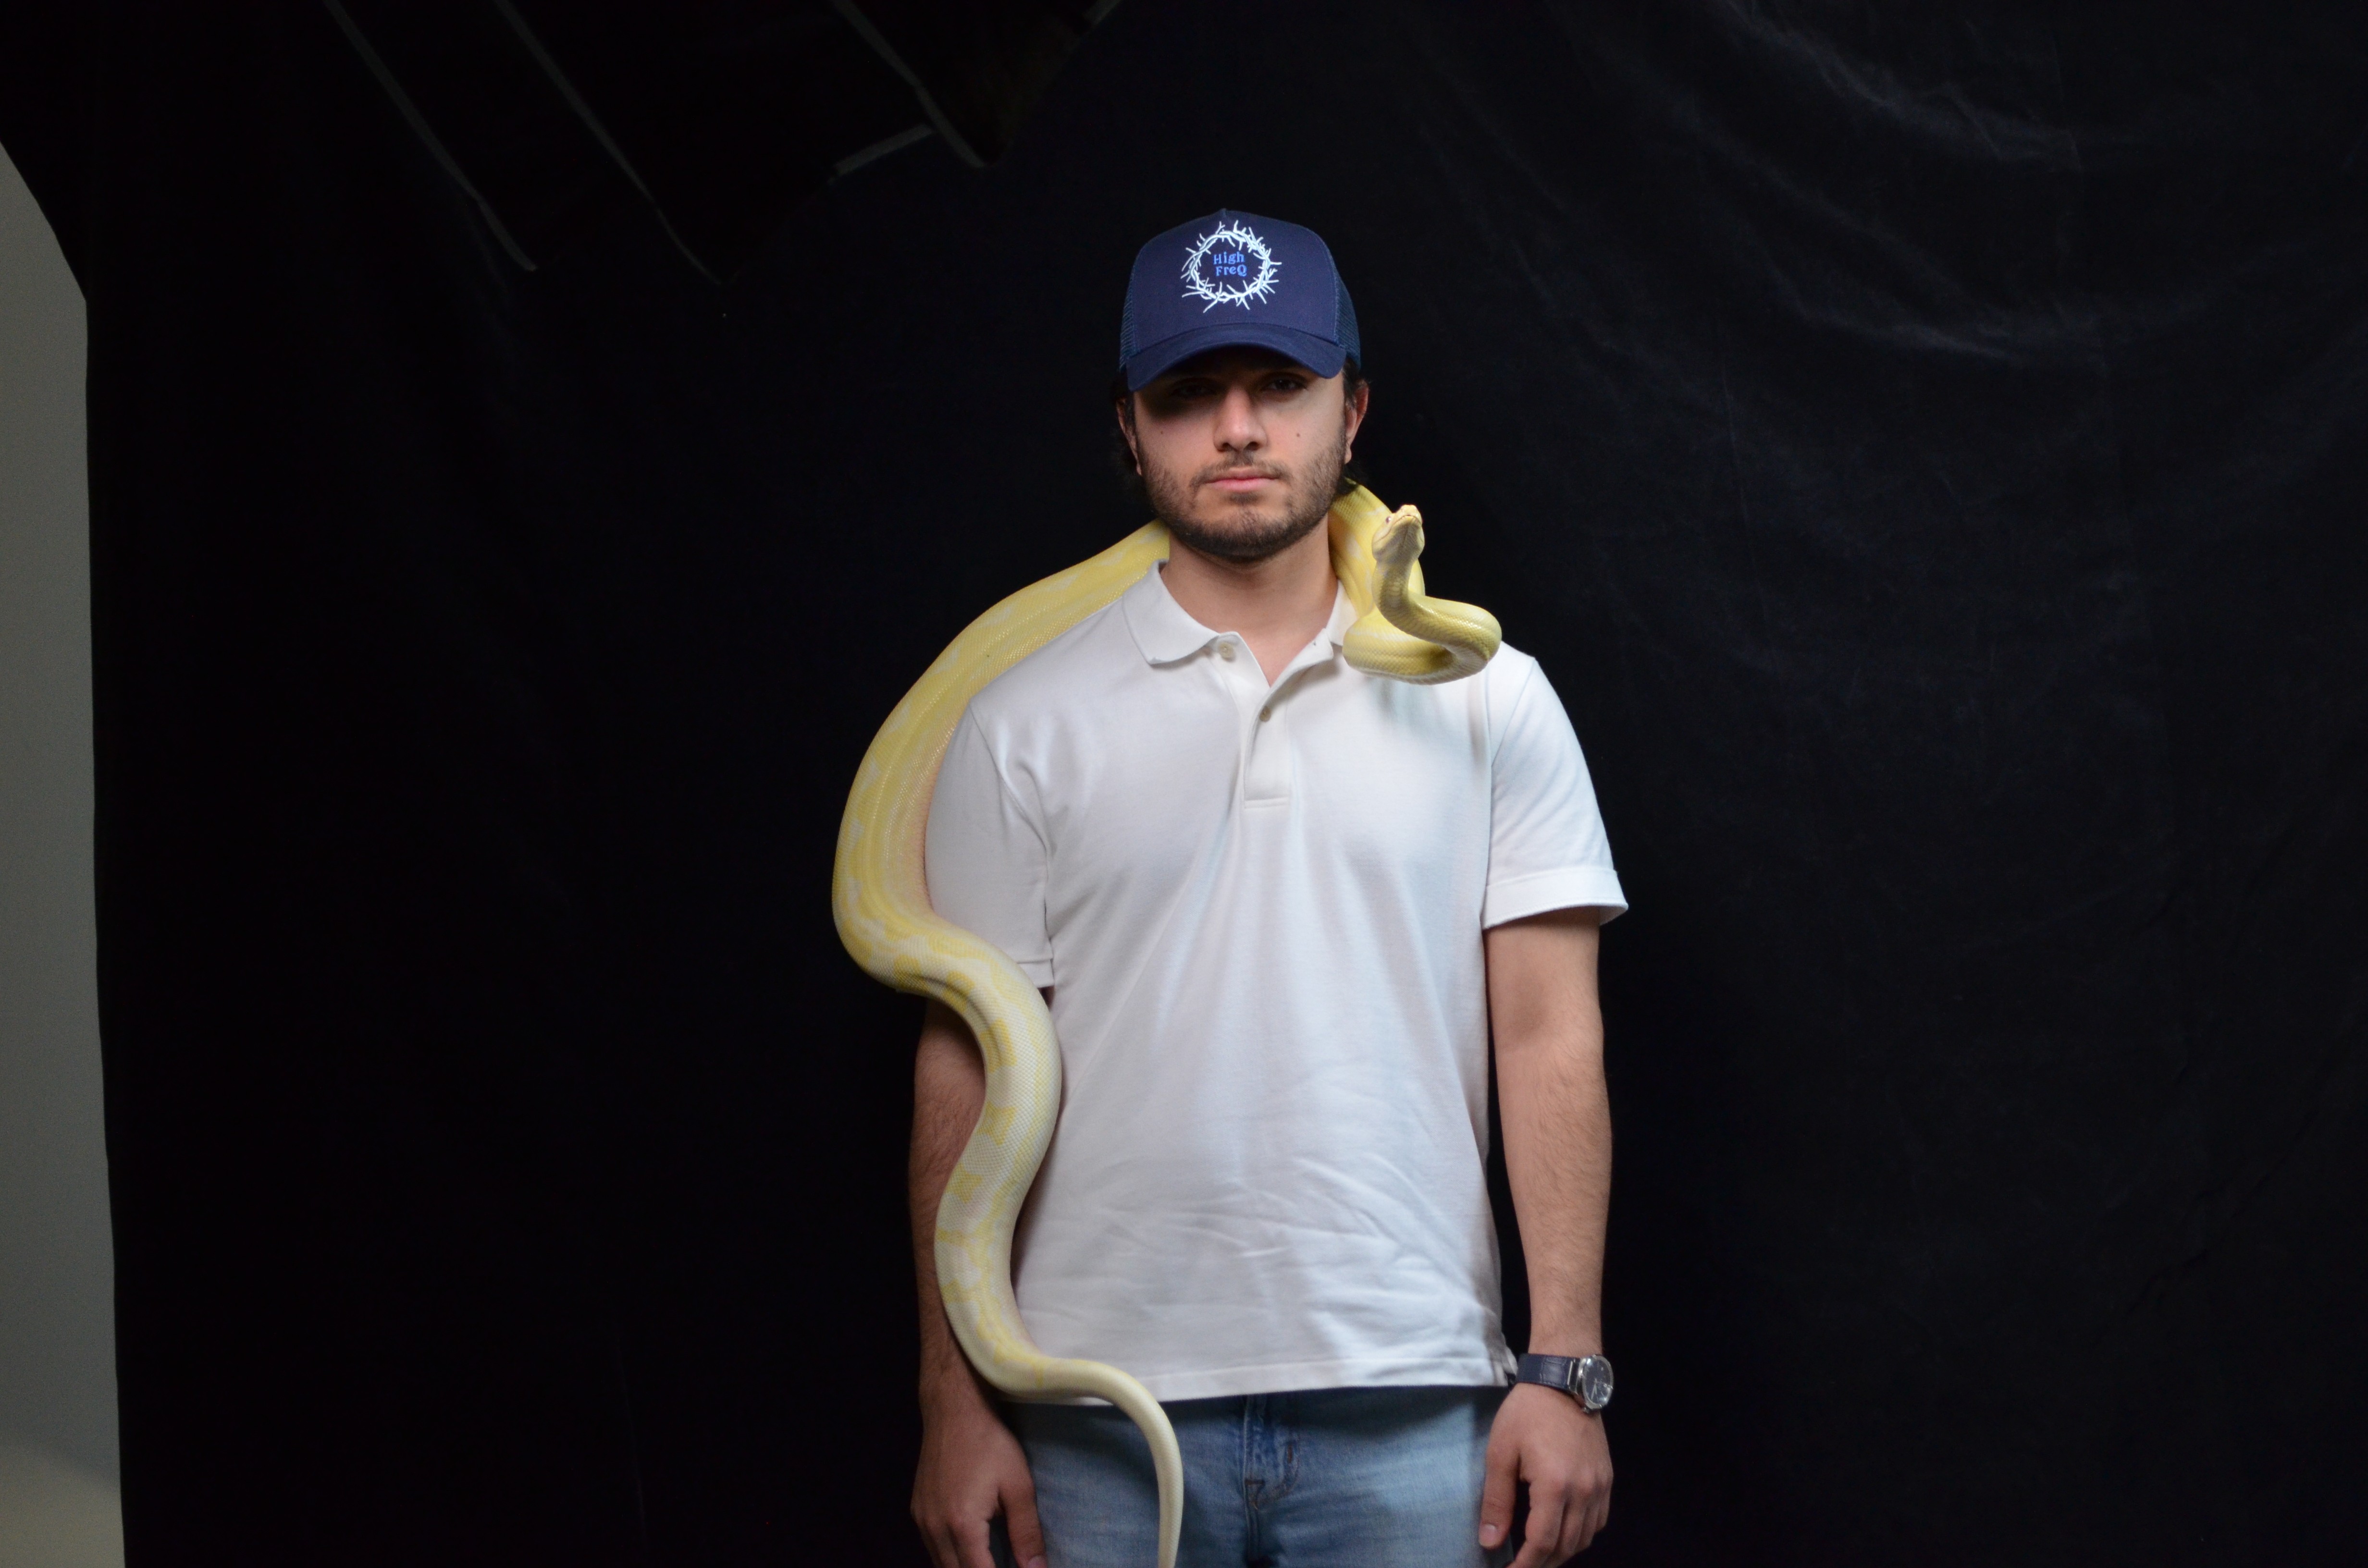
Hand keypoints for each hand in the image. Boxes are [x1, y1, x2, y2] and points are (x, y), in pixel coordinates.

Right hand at [912, 1393, 1044, 1567]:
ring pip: (940, 1564)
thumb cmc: (990, 1442)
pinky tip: (970, 1549)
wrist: (953, 1409)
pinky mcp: (917, 1510)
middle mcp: (935, 1528)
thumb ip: (1026, 1533)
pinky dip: (950, 1557)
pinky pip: (932, 1548)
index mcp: (962, 1524)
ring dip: (964, 1567)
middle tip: (1004, 1563)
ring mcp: (922, 1520)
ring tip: (990, 1560)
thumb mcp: (1018, 1485)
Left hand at [1479, 1383, 1612, 1564]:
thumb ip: (1496, 1501)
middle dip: (1541, 1563)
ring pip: (1585, 1538)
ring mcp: (1600, 1486)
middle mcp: (1584, 1491)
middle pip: (1566, 1547)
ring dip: (1562, 1552)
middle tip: (1520, 1565)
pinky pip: (1598, 1521)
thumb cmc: (1526, 1413)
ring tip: (1538, 1553)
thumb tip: (1490, 1542)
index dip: (1525, 1566)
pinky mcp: (1606, 1479)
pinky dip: (1581, 1534)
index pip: (1542, 1543)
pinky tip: (1563, 1531)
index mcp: (1555, 1486)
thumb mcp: (1500, 1453)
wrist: (1563, 1381)